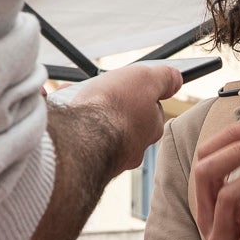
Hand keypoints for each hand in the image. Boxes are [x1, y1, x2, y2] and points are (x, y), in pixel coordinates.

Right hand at [59, 63, 182, 171]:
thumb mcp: (145, 79)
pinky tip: (62, 109)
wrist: (79, 139)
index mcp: (149, 130)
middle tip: (98, 91)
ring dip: (87, 112)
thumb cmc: (114, 108)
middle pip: (123, 120)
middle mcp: (131, 149)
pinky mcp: (81, 161)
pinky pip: (75, 137)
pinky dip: (69, 122)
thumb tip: (177, 79)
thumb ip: (164, 78)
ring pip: (97, 129)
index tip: (127, 85)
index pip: (152, 110)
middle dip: (110, 104)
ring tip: (76, 97)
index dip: (140, 93)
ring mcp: (105, 157)